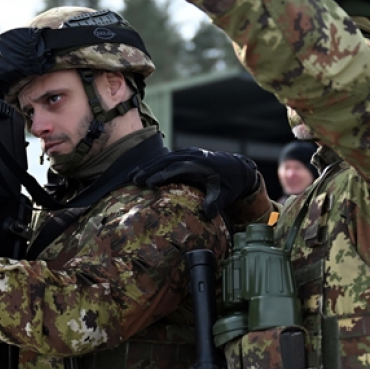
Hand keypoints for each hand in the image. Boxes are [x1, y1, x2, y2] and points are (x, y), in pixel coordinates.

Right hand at [130, 148, 259, 217]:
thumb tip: (208, 214)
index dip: (162, 175)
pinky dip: (154, 164)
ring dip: (147, 166)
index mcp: (200, 165)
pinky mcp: (185, 156)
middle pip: (166, 161)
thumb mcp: (226, 194)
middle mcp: (192, 156)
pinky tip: (142, 171)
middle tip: (134, 180)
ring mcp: (188, 154)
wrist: (238, 168)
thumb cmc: (231, 184)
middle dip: (149, 170)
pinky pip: (167, 158)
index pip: (176, 168)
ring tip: (132, 176)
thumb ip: (216, 203)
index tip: (148, 184)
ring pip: (164, 158)